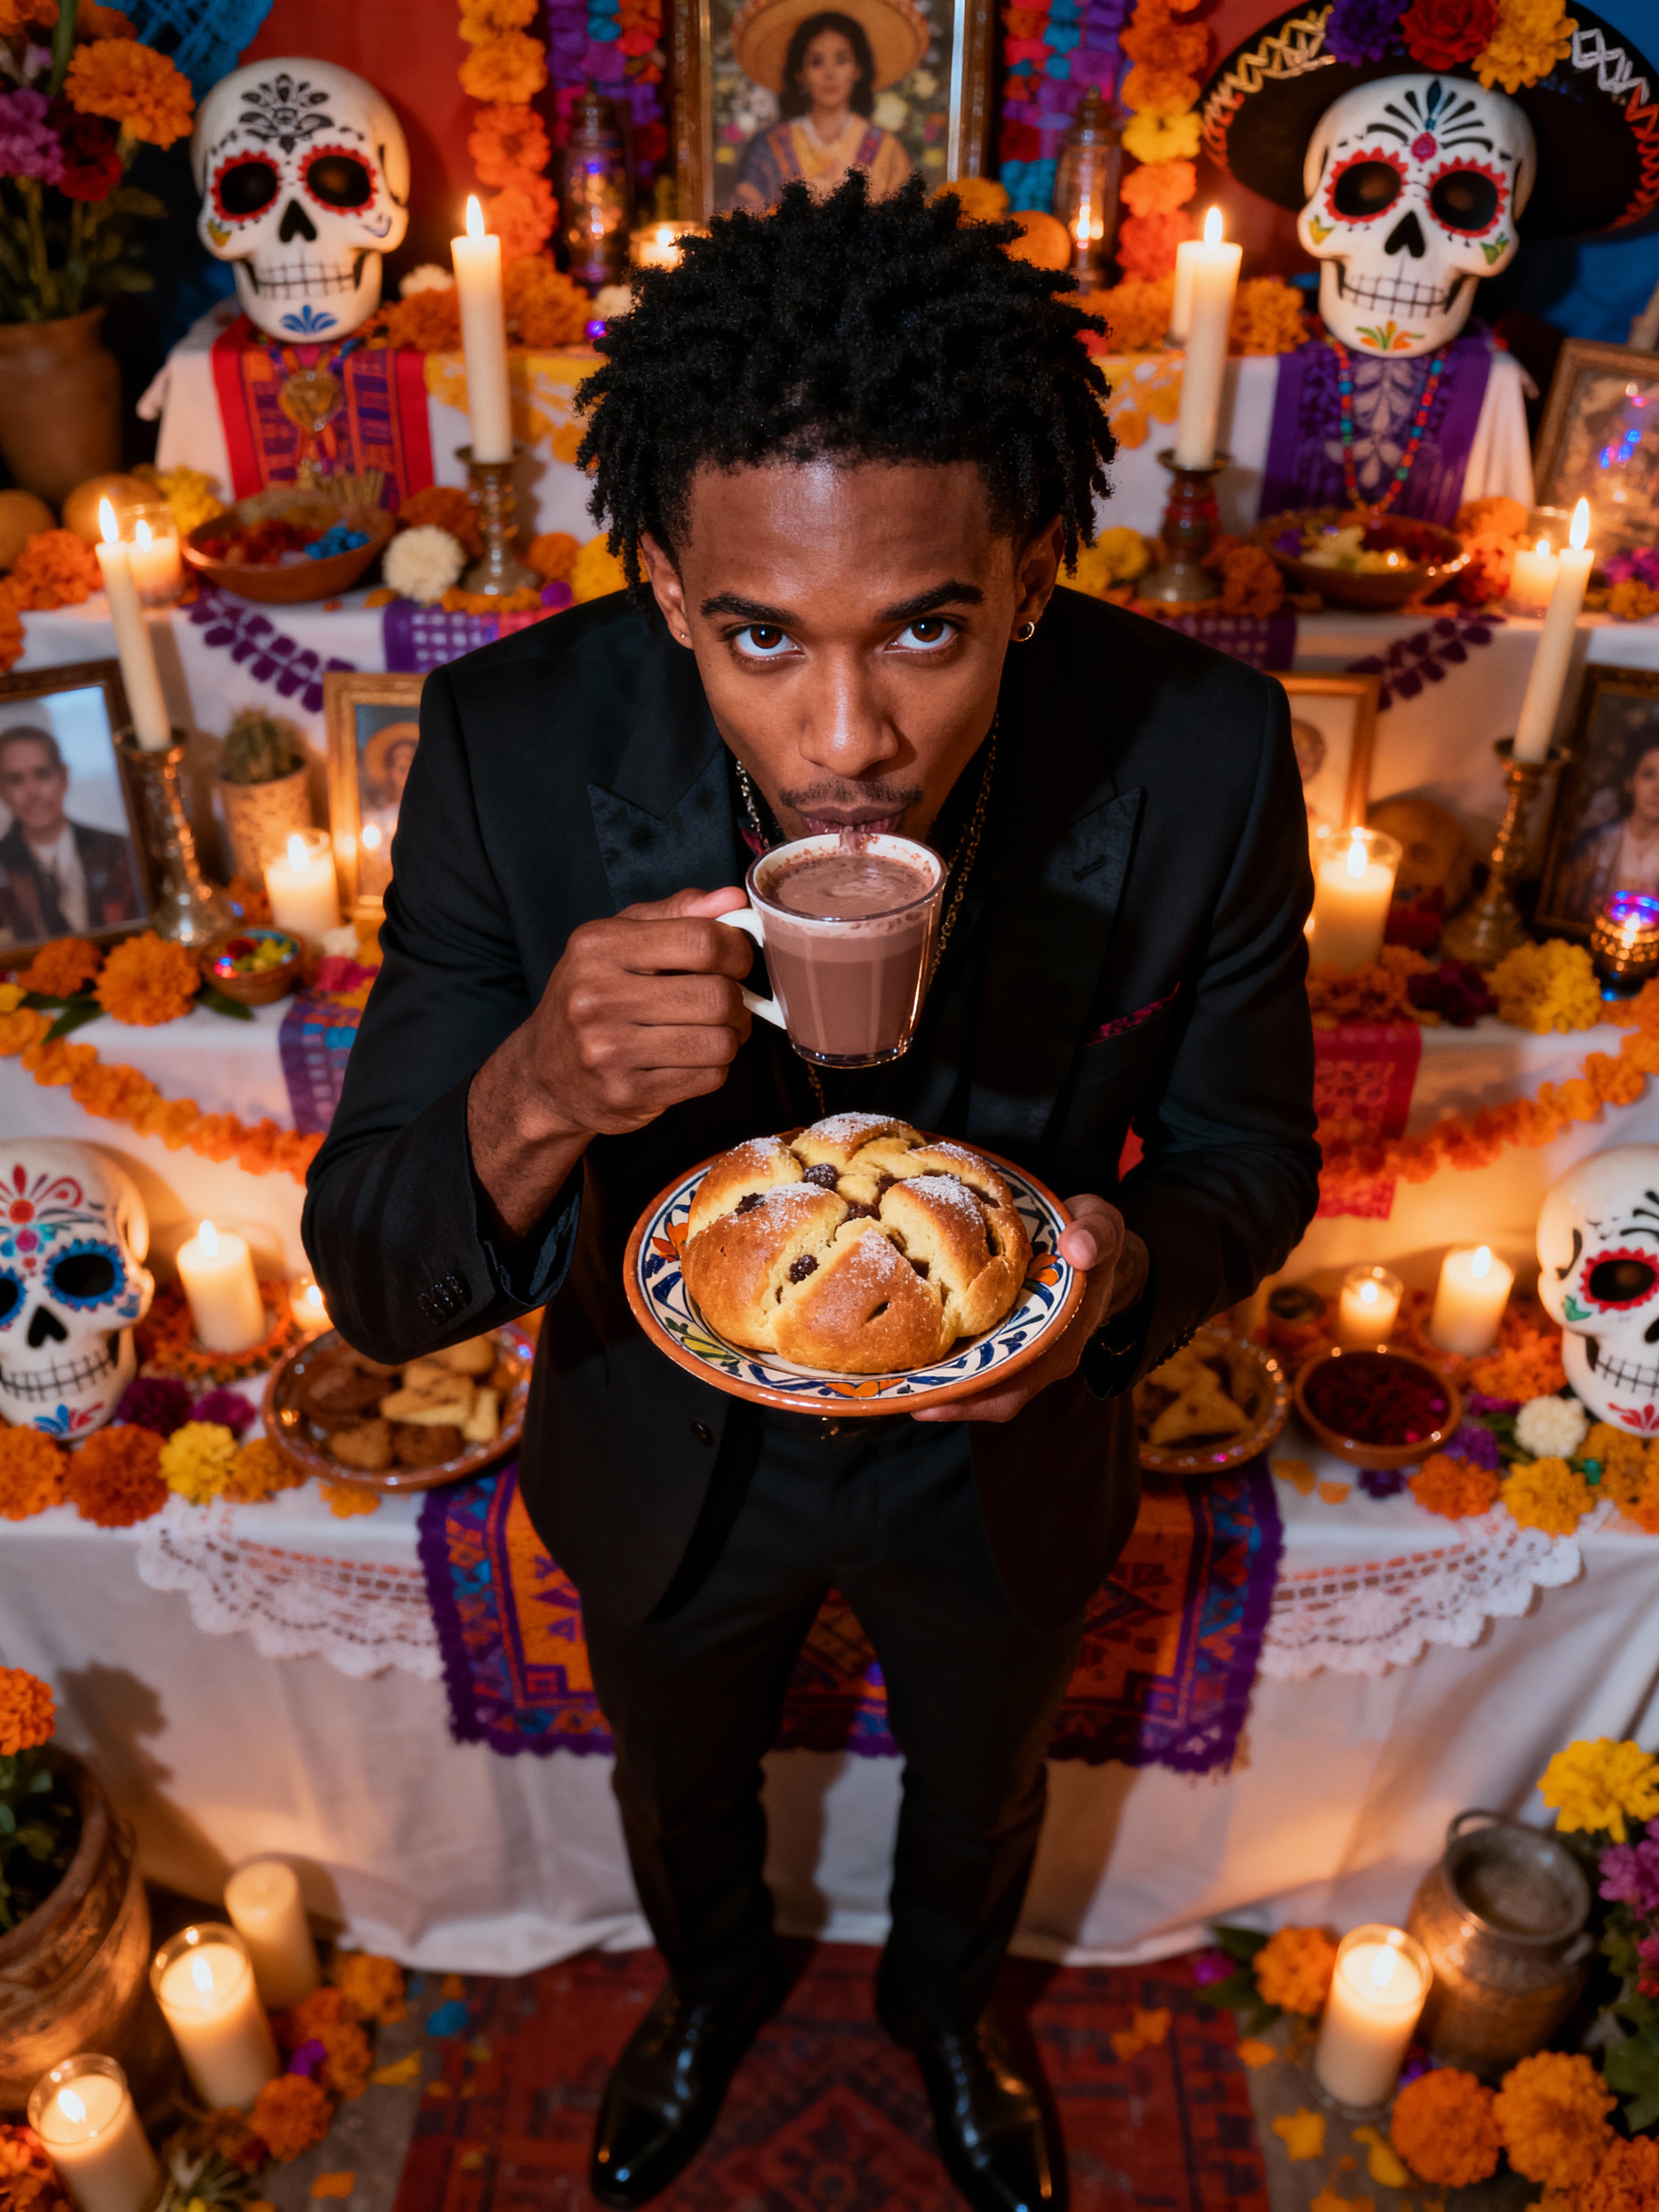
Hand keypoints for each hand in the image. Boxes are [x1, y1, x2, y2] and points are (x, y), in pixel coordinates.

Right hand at [521, 886, 754, 1139]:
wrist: (544, 1075)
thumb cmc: (591, 998)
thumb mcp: (618, 941)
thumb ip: (675, 914)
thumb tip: (732, 898)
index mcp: (598, 947)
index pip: (700, 940)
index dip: (736, 950)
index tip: (735, 961)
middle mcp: (597, 997)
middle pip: (716, 995)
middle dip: (736, 1001)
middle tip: (727, 1004)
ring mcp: (608, 1050)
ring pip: (719, 1042)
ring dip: (729, 1038)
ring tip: (712, 1032)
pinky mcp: (626, 1094)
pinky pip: (708, 1078)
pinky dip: (712, 1068)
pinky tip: (689, 1060)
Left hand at [909, 1194, 1145, 1424]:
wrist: (1091, 1242)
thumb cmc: (1092, 1238)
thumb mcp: (1102, 1227)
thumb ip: (1095, 1235)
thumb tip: (1077, 1248)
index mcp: (1060, 1339)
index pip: (1015, 1386)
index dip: (972, 1401)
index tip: (927, 1404)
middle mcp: (1034, 1354)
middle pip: (981, 1391)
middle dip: (937, 1396)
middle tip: (889, 1393)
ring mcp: (1015, 1345)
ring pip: (969, 1375)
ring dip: (932, 1378)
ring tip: (885, 1375)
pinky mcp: (998, 1330)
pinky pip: (966, 1351)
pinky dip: (937, 1352)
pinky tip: (902, 1341)